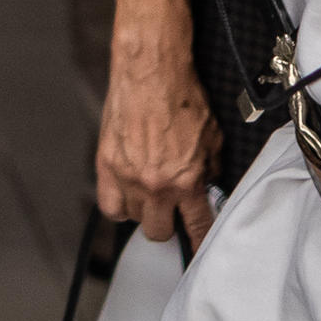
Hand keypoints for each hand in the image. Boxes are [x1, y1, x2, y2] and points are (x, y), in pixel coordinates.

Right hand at [98, 18, 218, 246]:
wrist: (152, 73)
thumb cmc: (181, 98)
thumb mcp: (213, 137)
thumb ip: (211, 169)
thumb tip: (210, 186)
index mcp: (186, 181)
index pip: (197, 226)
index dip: (199, 241)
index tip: (198, 248)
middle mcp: (156, 185)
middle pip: (159, 232)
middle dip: (168, 225)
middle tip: (171, 212)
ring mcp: (128, 178)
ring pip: (133, 219)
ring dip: (143, 211)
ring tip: (150, 194)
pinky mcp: (106, 166)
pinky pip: (109, 206)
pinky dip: (118, 206)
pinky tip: (128, 196)